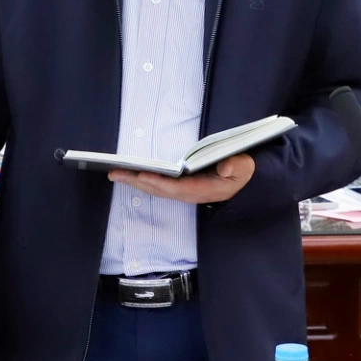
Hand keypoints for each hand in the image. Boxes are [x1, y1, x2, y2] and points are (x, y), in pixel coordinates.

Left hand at [109, 153, 254, 204]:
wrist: (244, 183)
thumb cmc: (241, 173)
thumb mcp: (244, 168)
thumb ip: (236, 167)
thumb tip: (224, 167)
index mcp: (202, 189)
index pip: (175, 188)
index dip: (158, 182)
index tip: (141, 175)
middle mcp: (189, 193)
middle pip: (158, 190)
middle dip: (136, 181)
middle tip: (115, 173)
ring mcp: (183, 192)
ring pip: (155, 188)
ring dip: (135, 182)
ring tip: (115, 173)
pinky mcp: (180, 188)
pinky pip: (157, 185)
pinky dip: (142, 180)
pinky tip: (129, 175)